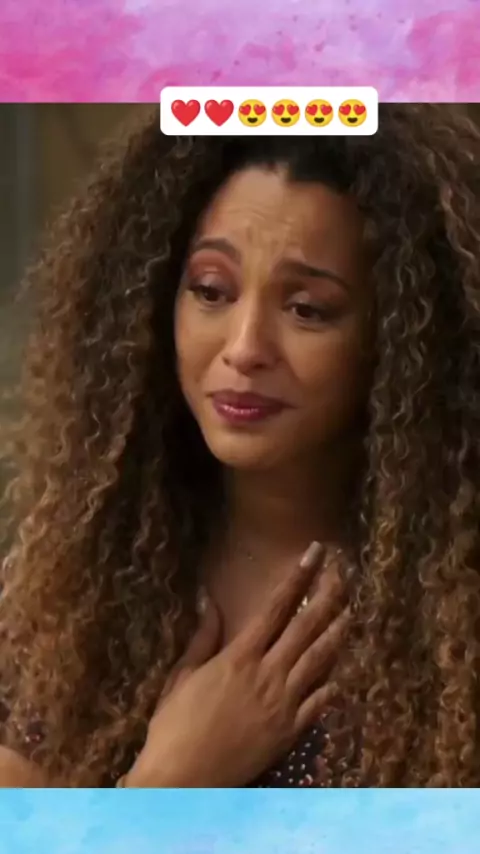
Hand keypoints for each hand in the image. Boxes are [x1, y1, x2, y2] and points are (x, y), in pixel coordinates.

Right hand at [126, 542, 349, 787]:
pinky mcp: (290, 732)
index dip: (299, 576)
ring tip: (351, 612)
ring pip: (320, 660)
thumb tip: (207, 598)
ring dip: (337, 632)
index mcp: (240, 656)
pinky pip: (319, 702)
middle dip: (327, 595)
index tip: (315, 553)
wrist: (184, 780)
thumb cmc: (174, 726)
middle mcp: (268, 674)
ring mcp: (284, 704)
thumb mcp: (182, 676)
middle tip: (343, 572)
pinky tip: (342, 671)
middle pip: (306, 627)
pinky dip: (332, 683)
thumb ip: (202, 638)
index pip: (277, 606)